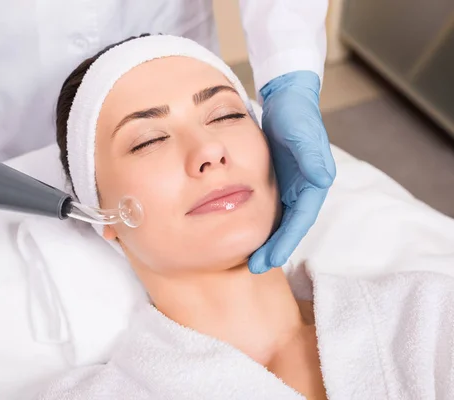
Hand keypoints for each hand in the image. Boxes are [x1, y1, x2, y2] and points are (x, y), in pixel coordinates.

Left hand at [248, 71, 335, 272]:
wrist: (286, 99)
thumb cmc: (296, 115)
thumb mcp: (301, 133)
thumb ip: (311, 156)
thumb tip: (324, 180)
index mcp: (313, 182)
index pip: (300, 220)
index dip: (286, 242)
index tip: (270, 260)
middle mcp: (304, 188)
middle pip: (290, 226)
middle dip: (275, 249)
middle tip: (255, 268)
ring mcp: (291, 186)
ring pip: (280, 221)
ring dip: (268, 241)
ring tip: (250, 260)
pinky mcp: (278, 180)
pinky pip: (270, 208)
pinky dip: (262, 223)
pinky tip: (247, 234)